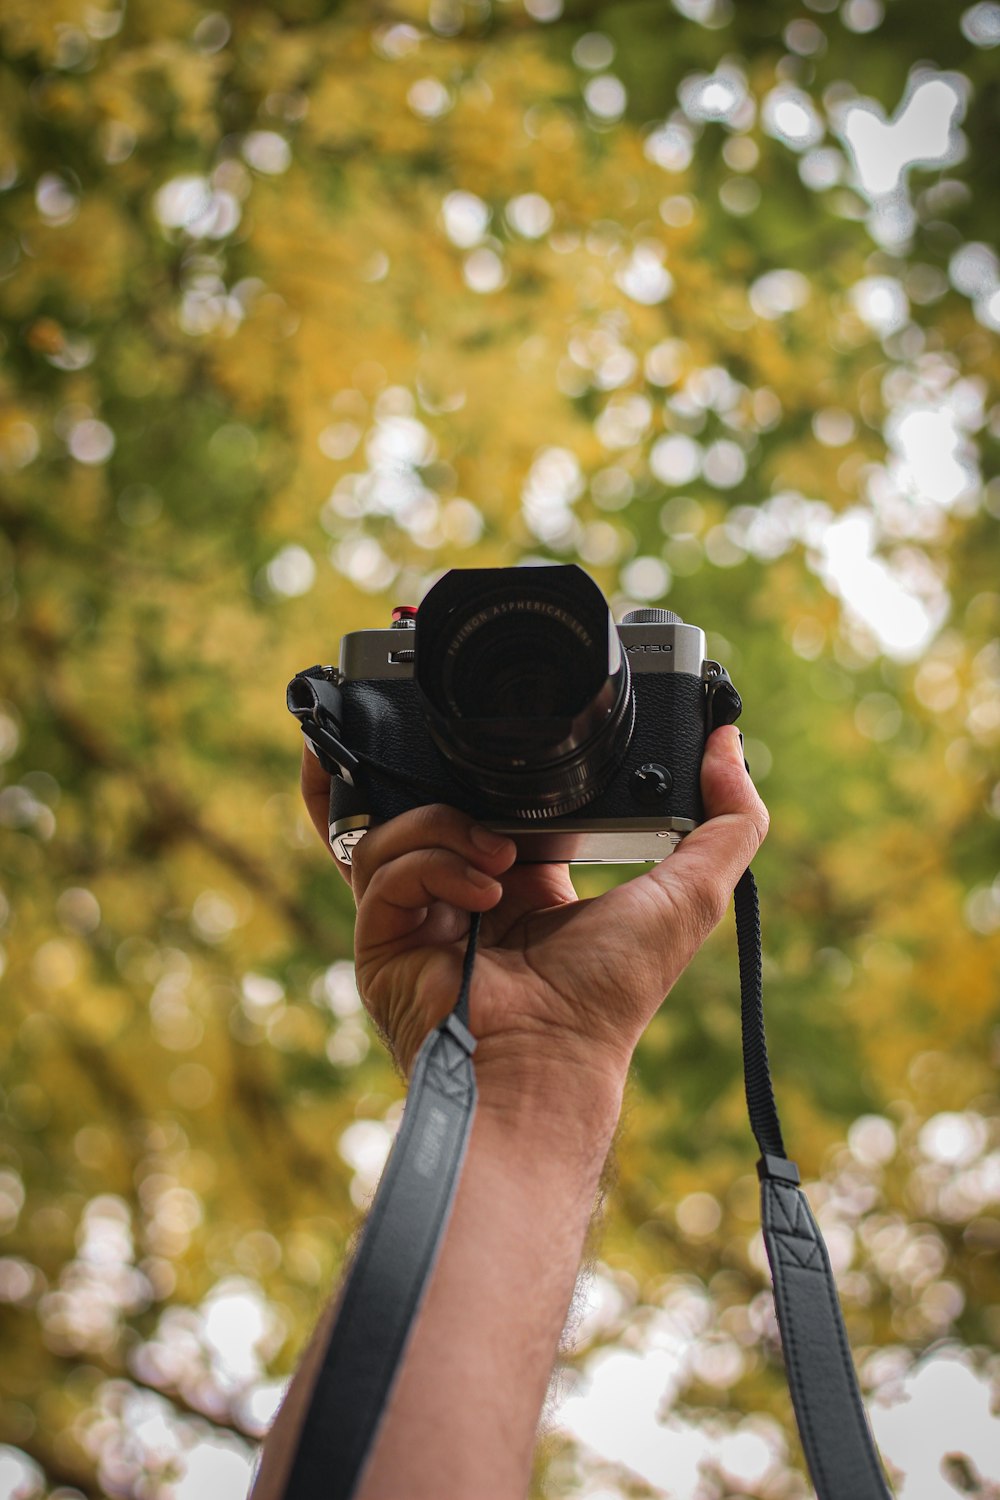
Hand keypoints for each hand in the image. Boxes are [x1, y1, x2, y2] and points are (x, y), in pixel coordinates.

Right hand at [300, 727, 766, 1102]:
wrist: (549, 1059)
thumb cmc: (613, 995)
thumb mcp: (689, 894)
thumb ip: (727, 821)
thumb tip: (729, 743)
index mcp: (522, 879)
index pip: (489, 798)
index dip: (494, 764)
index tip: (518, 736)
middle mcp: (461, 891)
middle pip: (422, 801)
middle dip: (432, 774)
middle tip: (477, 767)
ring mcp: (415, 913)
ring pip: (397, 824)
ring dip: (450, 827)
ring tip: (503, 863)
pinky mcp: (380, 935)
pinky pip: (382, 867)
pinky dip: (433, 866)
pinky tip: (482, 895)